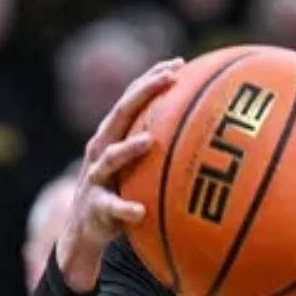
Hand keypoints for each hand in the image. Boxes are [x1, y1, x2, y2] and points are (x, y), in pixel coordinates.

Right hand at [53, 57, 180, 291]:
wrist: (84, 232)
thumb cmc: (120, 192)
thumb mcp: (137, 167)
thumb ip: (161, 149)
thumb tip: (211, 136)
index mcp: (112, 137)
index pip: (130, 99)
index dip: (150, 78)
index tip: (177, 63)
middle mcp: (100, 152)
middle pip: (119, 115)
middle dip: (142, 94)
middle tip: (168, 79)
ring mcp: (96, 179)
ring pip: (110, 159)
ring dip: (128, 149)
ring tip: (148, 142)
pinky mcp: (96, 208)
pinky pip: (112, 207)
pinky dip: (125, 208)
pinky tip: (140, 211)